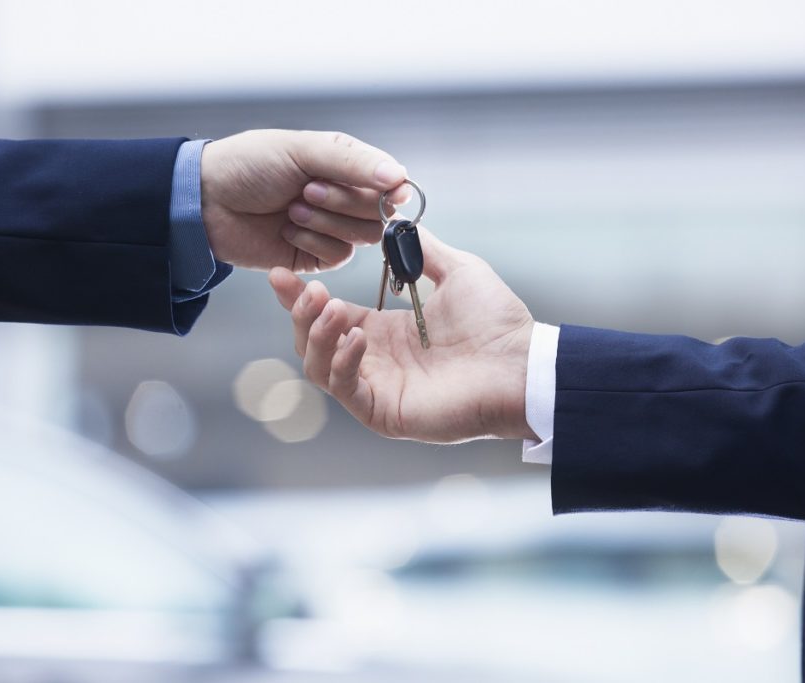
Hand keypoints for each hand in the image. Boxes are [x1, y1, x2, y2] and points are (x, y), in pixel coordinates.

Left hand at [201, 129, 410, 271]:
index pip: (390, 180)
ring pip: (363, 236)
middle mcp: (344, 196)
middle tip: (305, 190)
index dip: (391, 189)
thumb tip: (399, 176)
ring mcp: (332, 227)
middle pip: (380, 211)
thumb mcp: (302, 150)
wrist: (206, 202)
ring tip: (292, 209)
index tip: (390, 192)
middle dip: (344, 202)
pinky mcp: (315, 256)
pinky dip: (314, 242)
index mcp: (345, 165)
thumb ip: (352, 163)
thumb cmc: (249, 164)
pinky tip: (287, 229)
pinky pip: (339, 257)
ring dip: (327, 221)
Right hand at [269, 229, 537, 442]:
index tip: (281, 272)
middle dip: (300, 313)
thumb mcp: (457, 272)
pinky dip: (340, 362)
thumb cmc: (498, 322)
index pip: (327, 314)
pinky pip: (344, 390)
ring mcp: (377, 388)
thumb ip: (422, 250)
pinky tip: (355, 337)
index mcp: (385, 332)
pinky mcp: (384, 412)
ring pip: (318, 367)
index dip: (300, 295)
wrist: (523, 363)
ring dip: (316, 336)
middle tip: (309, 289)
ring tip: (330, 309)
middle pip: (312, 341)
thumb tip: (397, 219)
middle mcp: (374, 360)